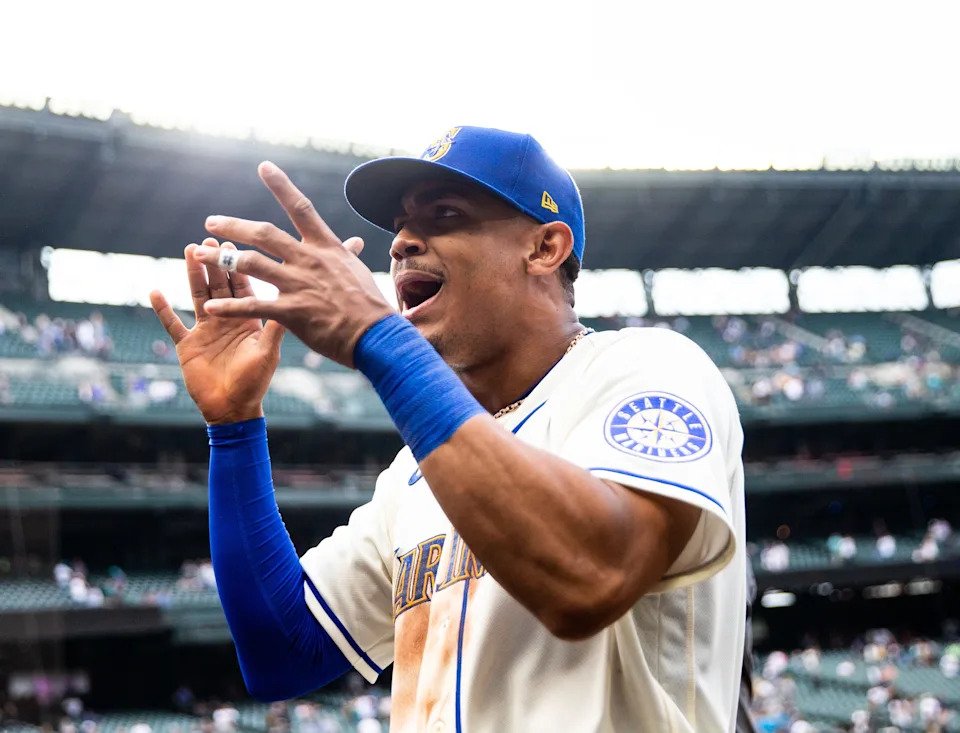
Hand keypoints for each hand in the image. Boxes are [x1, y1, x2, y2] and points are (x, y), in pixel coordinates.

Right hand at [149, 239, 284, 424]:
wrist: (233, 409)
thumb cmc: (255, 382)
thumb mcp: (267, 352)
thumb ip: (275, 327)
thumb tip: (291, 300)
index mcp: (247, 320)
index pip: (241, 287)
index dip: (236, 266)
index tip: (231, 244)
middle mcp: (226, 320)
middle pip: (218, 285)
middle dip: (214, 262)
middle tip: (208, 240)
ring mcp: (205, 331)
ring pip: (197, 296)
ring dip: (192, 275)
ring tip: (188, 251)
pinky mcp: (187, 345)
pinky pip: (172, 324)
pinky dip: (163, 310)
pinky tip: (154, 291)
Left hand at [193, 162, 394, 366]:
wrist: (376, 335)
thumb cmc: (370, 305)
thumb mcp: (357, 272)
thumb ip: (346, 255)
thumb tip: (353, 242)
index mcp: (325, 247)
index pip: (300, 208)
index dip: (281, 185)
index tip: (264, 166)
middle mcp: (308, 260)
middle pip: (263, 234)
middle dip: (233, 225)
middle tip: (211, 222)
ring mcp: (298, 284)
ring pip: (250, 264)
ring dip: (221, 259)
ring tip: (199, 255)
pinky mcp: (291, 312)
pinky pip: (253, 305)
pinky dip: (229, 306)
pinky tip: (210, 307)